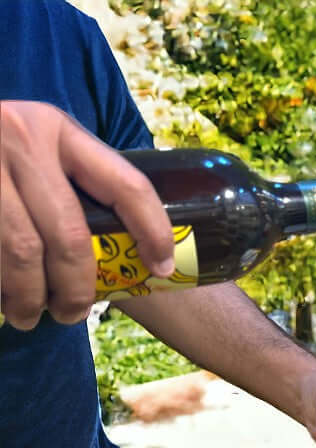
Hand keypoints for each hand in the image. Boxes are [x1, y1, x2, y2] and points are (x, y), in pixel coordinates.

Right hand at [0, 101, 175, 329]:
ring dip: (31, 296)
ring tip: (30, 315)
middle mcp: (21, 139)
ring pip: (23, 252)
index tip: (163, 270)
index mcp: (57, 129)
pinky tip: (1, 296)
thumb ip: (71, 177)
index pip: (126, 185)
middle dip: (77, 288)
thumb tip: (129, 249)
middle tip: (71, 313)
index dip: (153, 233)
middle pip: (69, 236)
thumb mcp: (34, 142)